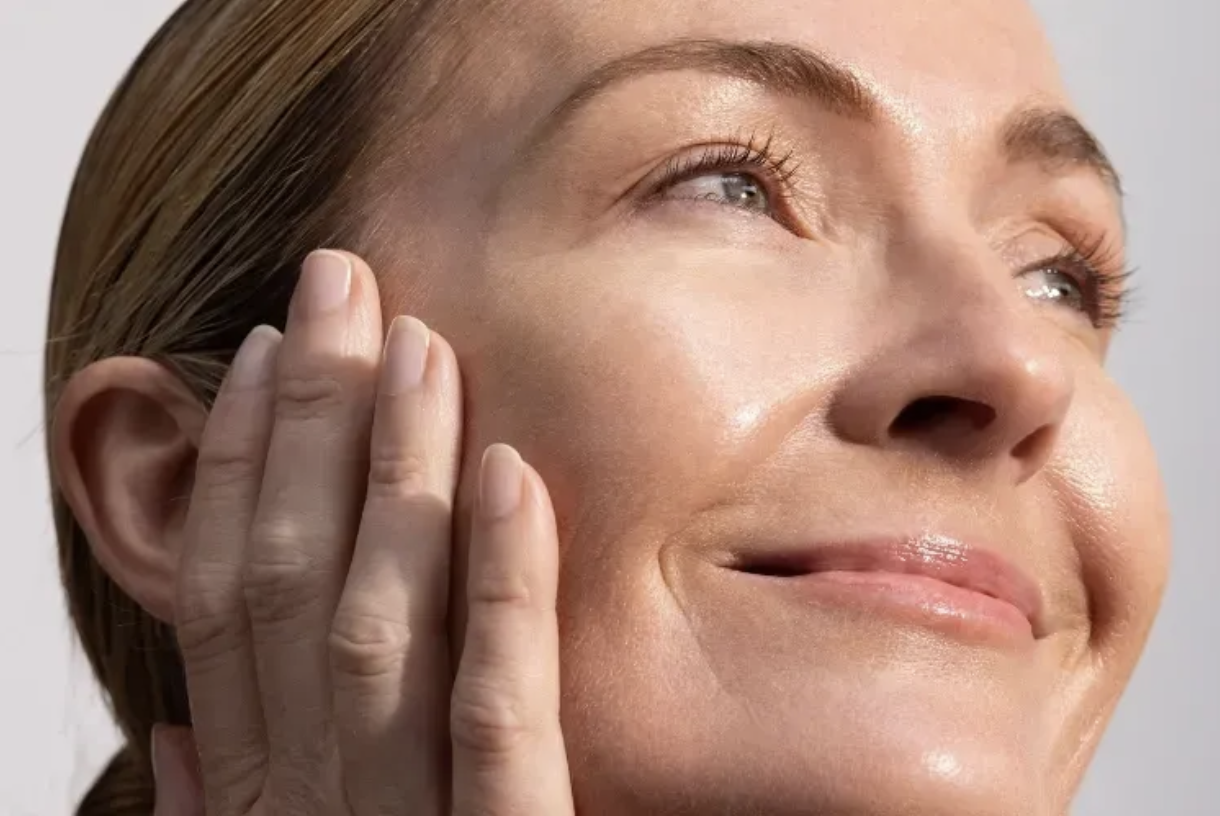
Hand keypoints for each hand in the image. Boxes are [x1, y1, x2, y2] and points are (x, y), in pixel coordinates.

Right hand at [153, 250, 573, 814]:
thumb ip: (220, 810)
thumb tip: (169, 734)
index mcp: (254, 797)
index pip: (227, 603)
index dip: (236, 465)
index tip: (262, 352)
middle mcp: (308, 798)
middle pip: (295, 577)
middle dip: (309, 418)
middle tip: (342, 281)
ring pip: (382, 617)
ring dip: (394, 467)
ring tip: (417, 341)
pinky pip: (499, 709)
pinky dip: (502, 588)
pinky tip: (516, 474)